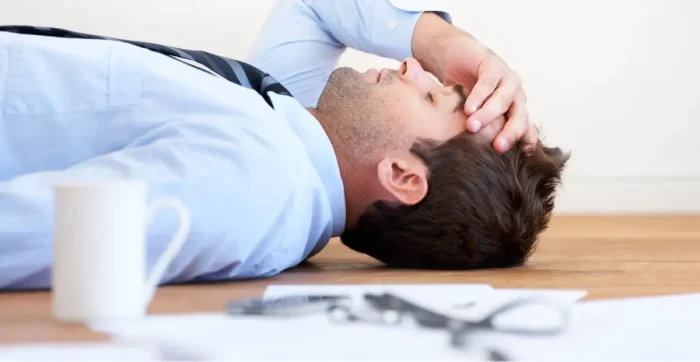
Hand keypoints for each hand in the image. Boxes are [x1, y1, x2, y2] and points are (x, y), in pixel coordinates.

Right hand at [441, 36, 535, 152]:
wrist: (453, 57)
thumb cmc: (463, 91)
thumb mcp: (472, 116)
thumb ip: (480, 133)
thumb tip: (479, 163)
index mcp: (514, 112)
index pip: (524, 132)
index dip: (521, 146)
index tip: (514, 163)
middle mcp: (515, 98)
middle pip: (519, 118)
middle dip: (509, 133)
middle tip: (497, 147)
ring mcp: (506, 80)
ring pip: (503, 101)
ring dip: (488, 114)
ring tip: (472, 127)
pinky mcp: (493, 65)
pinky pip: (488, 83)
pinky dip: (479, 97)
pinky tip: (468, 108)